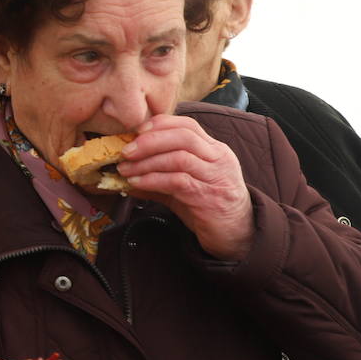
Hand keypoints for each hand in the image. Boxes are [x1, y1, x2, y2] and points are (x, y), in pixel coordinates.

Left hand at [116, 114, 253, 260]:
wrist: (236, 234)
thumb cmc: (208, 206)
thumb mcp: (182, 186)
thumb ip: (157, 176)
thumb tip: (125, 174)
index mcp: (214, 149)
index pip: (187, 125)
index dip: (159, 125)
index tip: (135, 132)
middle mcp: (218, 158)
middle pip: (183, 136)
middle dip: (149, 141)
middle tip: (125, 151)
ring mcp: (216, 177)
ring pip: (179, 158)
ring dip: (147, 162)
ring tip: (126, 170)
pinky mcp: (209, 196)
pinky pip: (177, 182)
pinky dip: (153, 180)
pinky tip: (136, 184)